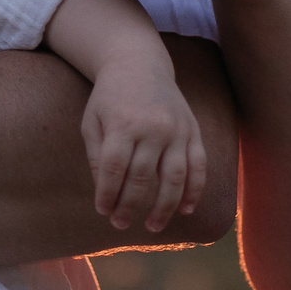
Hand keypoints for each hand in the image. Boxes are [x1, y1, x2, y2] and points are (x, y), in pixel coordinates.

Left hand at [81, 59, 207, 232]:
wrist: (139, 63)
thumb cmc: (110, 97)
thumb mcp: (92, 121)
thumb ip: (97, 157)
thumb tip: (105, 193)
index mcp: (122, 124)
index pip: (114, 170)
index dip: (108, 195)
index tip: (103, 211)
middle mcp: (152, 127)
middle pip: (142, 178)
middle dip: (130, 206)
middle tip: (120, 224)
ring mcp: (176, 129)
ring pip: (174, 177)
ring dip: (164, 207)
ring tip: (152, 226)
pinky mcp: (193, 130)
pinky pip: (198, 165)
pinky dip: (194, 190)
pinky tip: (186, 210)